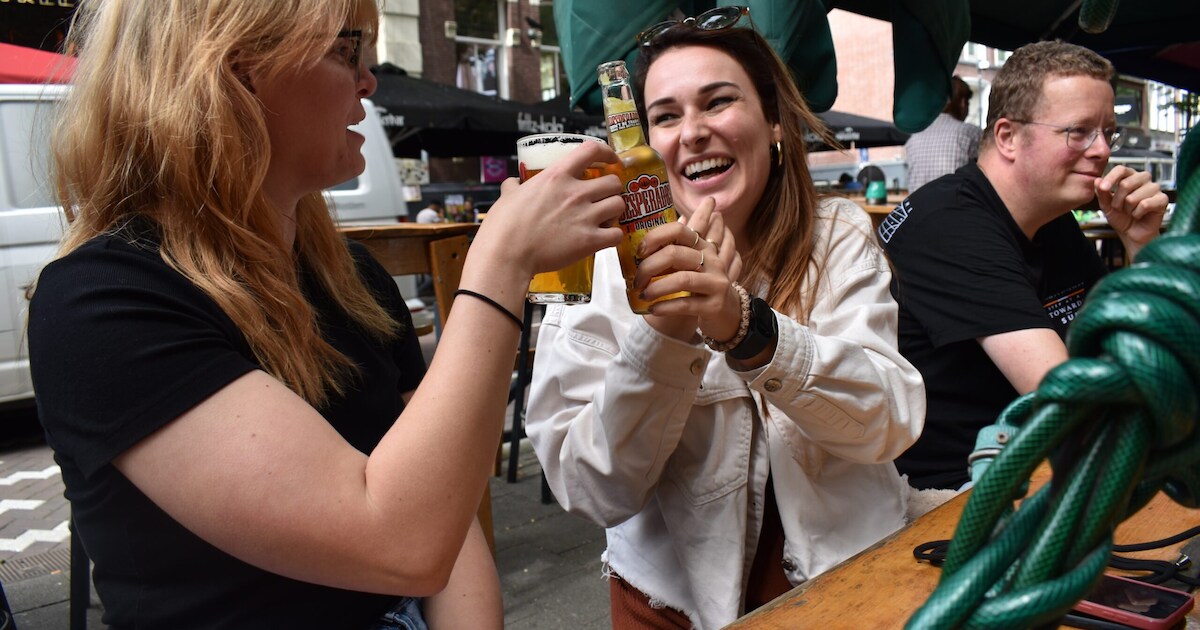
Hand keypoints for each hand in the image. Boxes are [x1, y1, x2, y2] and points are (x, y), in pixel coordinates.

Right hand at [475, 141, 625, 279]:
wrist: (507, 255)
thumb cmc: (504, 226)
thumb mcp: (507, 196)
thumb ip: (514, 186)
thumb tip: (513, 183)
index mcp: (556, 176)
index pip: (591, 150)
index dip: (606, 153)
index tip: (610, 159)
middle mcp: (575, 192)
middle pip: (613, 182)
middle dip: (611, 189)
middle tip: (603, 198)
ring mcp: (585, 216)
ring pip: (619, 205)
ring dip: (615, 211)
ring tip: (605, 218)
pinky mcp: (590, 241)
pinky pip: (617, 233)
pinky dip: (614, 236)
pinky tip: (604, 238)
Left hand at [632, 197, 742, 342]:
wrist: (728, 313)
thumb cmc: (702, 285)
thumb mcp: (693, 264)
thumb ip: (674, 250)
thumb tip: (642, 240)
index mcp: (703, 246)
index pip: (679, 230)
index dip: (655, 237)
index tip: (640, 251)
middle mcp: (712, 261)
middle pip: (675, 254)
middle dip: (649, 267)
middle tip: (637, 281)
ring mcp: (715, 283)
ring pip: (681, 280)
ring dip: (656, 288)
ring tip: (643, 295)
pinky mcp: (715, 305)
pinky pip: (685, 304)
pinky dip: (665, 307)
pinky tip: (654, 309)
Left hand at [1095, 166, 1167, 251]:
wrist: (1132, 233)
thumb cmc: (1121, 217)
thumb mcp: (1106, 205)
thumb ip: (1101, 192)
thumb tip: (1097, 180)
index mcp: (1130, 176)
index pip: (1121, 169)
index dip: (1111, 178)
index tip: (1103, 188)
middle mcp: (1143, 179)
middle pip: (1126, 184)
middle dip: (1117, 201)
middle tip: (1120, 208)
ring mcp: (1154, 188)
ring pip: (1133, 197)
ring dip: (1128, 209)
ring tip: (1131, 211)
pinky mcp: (1163, 199)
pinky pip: (1144, 204)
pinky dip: (1137, 213)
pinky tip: (1139, 215)